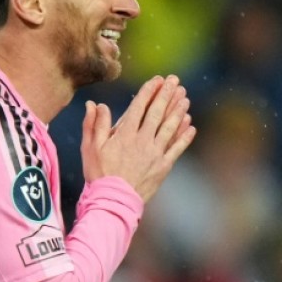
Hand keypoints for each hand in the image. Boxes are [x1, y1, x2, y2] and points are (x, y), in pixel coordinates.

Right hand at [81, 75, 196, 201]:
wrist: (113, 201)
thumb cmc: (98, 175)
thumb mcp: (90, 148)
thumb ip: (94, 125)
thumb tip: (94, 104)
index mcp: (124, 134)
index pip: (139, 107)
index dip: (149, 92)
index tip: (157, 80)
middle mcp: (142, 140)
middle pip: (157, 113)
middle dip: (167, 94)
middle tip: (175, 81)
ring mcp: (155, 154)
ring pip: (169, 127)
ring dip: (178, 111)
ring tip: (185, 97)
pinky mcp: (163, 167)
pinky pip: (176, 149)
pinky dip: (184, 137)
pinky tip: (191, 126)